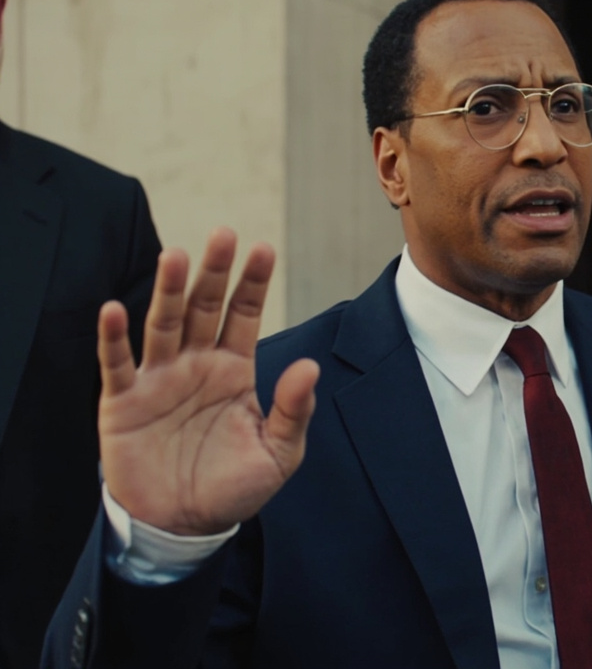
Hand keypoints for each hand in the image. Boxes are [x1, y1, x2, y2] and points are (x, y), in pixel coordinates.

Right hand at [98, 228, 319, 535]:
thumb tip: (309, 366)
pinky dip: (113, 338)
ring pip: (163, 325)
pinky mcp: (124, 403)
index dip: (253, 284)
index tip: (264, 249)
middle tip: (222, 234)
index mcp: (235, 370)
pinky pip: (116, 364)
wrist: (184, 526)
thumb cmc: (234, 488)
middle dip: (213, 273)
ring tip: (175, 256)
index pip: (245, 316)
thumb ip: (293, 410)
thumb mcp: (278, 453)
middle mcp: (196, 365)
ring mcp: (159, 380)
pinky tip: (114, 309)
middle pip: (204, 308)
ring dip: (167, 292)